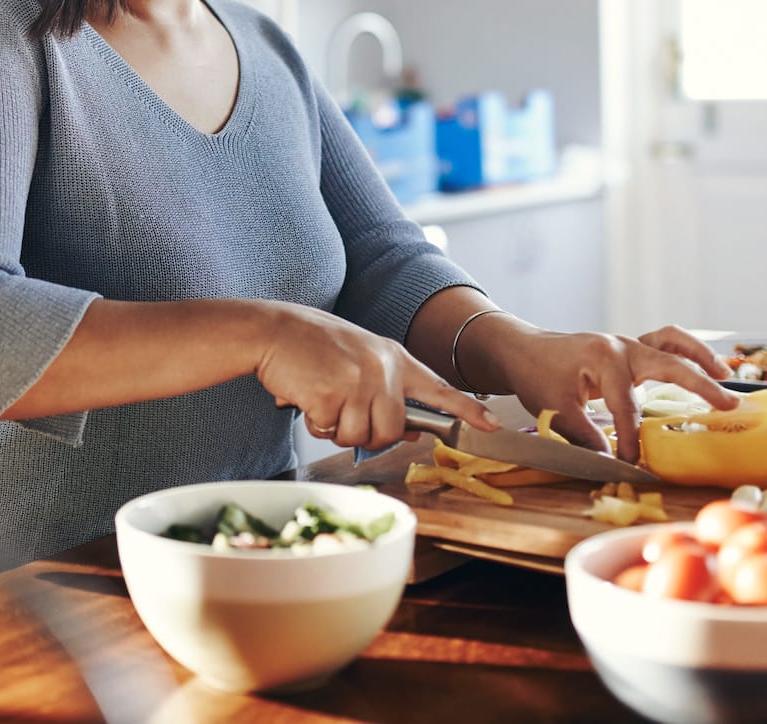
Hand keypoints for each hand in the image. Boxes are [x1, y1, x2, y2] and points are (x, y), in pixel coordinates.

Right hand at [252, 303, 501, 450]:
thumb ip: (388, 389)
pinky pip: (330, 431)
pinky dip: (316, 423)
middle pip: (392, 430)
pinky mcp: (331, 395)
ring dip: (338, 429)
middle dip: (368, 433)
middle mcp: (382, 369)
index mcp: (394, 357)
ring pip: (361, 436)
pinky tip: (307, 398)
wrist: (274, 330)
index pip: (439, 388)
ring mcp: (357, 381)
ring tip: (323, 401)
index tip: (492, 425)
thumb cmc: (314, 346)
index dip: (467, 410)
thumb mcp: (361, 359)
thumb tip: (413, 430)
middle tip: (344, 413)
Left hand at [477, 322, 737, 462]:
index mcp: (604, 359)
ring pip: (672, 342)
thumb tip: (610, 461)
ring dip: (700, 357)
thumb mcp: (553, 408)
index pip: (627, 407)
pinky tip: (704, 367)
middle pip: (669, 364)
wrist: (522, 350)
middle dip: (700, 385)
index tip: (633, 464)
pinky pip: (663, 343)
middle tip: (728, 406)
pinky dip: (685, 352)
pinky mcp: (628, 349)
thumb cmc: (535, 375)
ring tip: (725, 376)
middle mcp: (621, 346)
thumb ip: (584, 435)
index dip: (632, 439)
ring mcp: (627, 344)